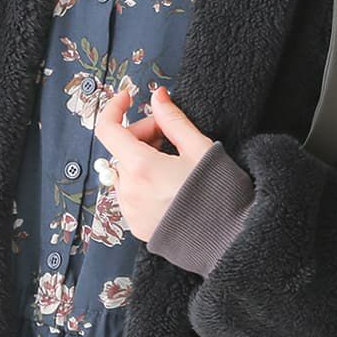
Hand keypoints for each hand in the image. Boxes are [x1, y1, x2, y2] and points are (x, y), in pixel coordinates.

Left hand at [91, 82, 214, 243]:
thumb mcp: (200, 149)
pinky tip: (168, 184)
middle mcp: (130, 191)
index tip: (127, 99)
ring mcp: (130, 211)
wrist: (229, 238)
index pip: (108, 130)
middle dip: (142, 136)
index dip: (114, 108)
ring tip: (172, 163)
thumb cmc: (219, 194)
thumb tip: (158, 98)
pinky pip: (129, 195)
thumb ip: (173, 120)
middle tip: (169, 136)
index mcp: (142, 168)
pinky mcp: (136, 226)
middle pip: (120, 150)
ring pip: (124, 173)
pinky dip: (142, 184)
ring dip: (140, 161)